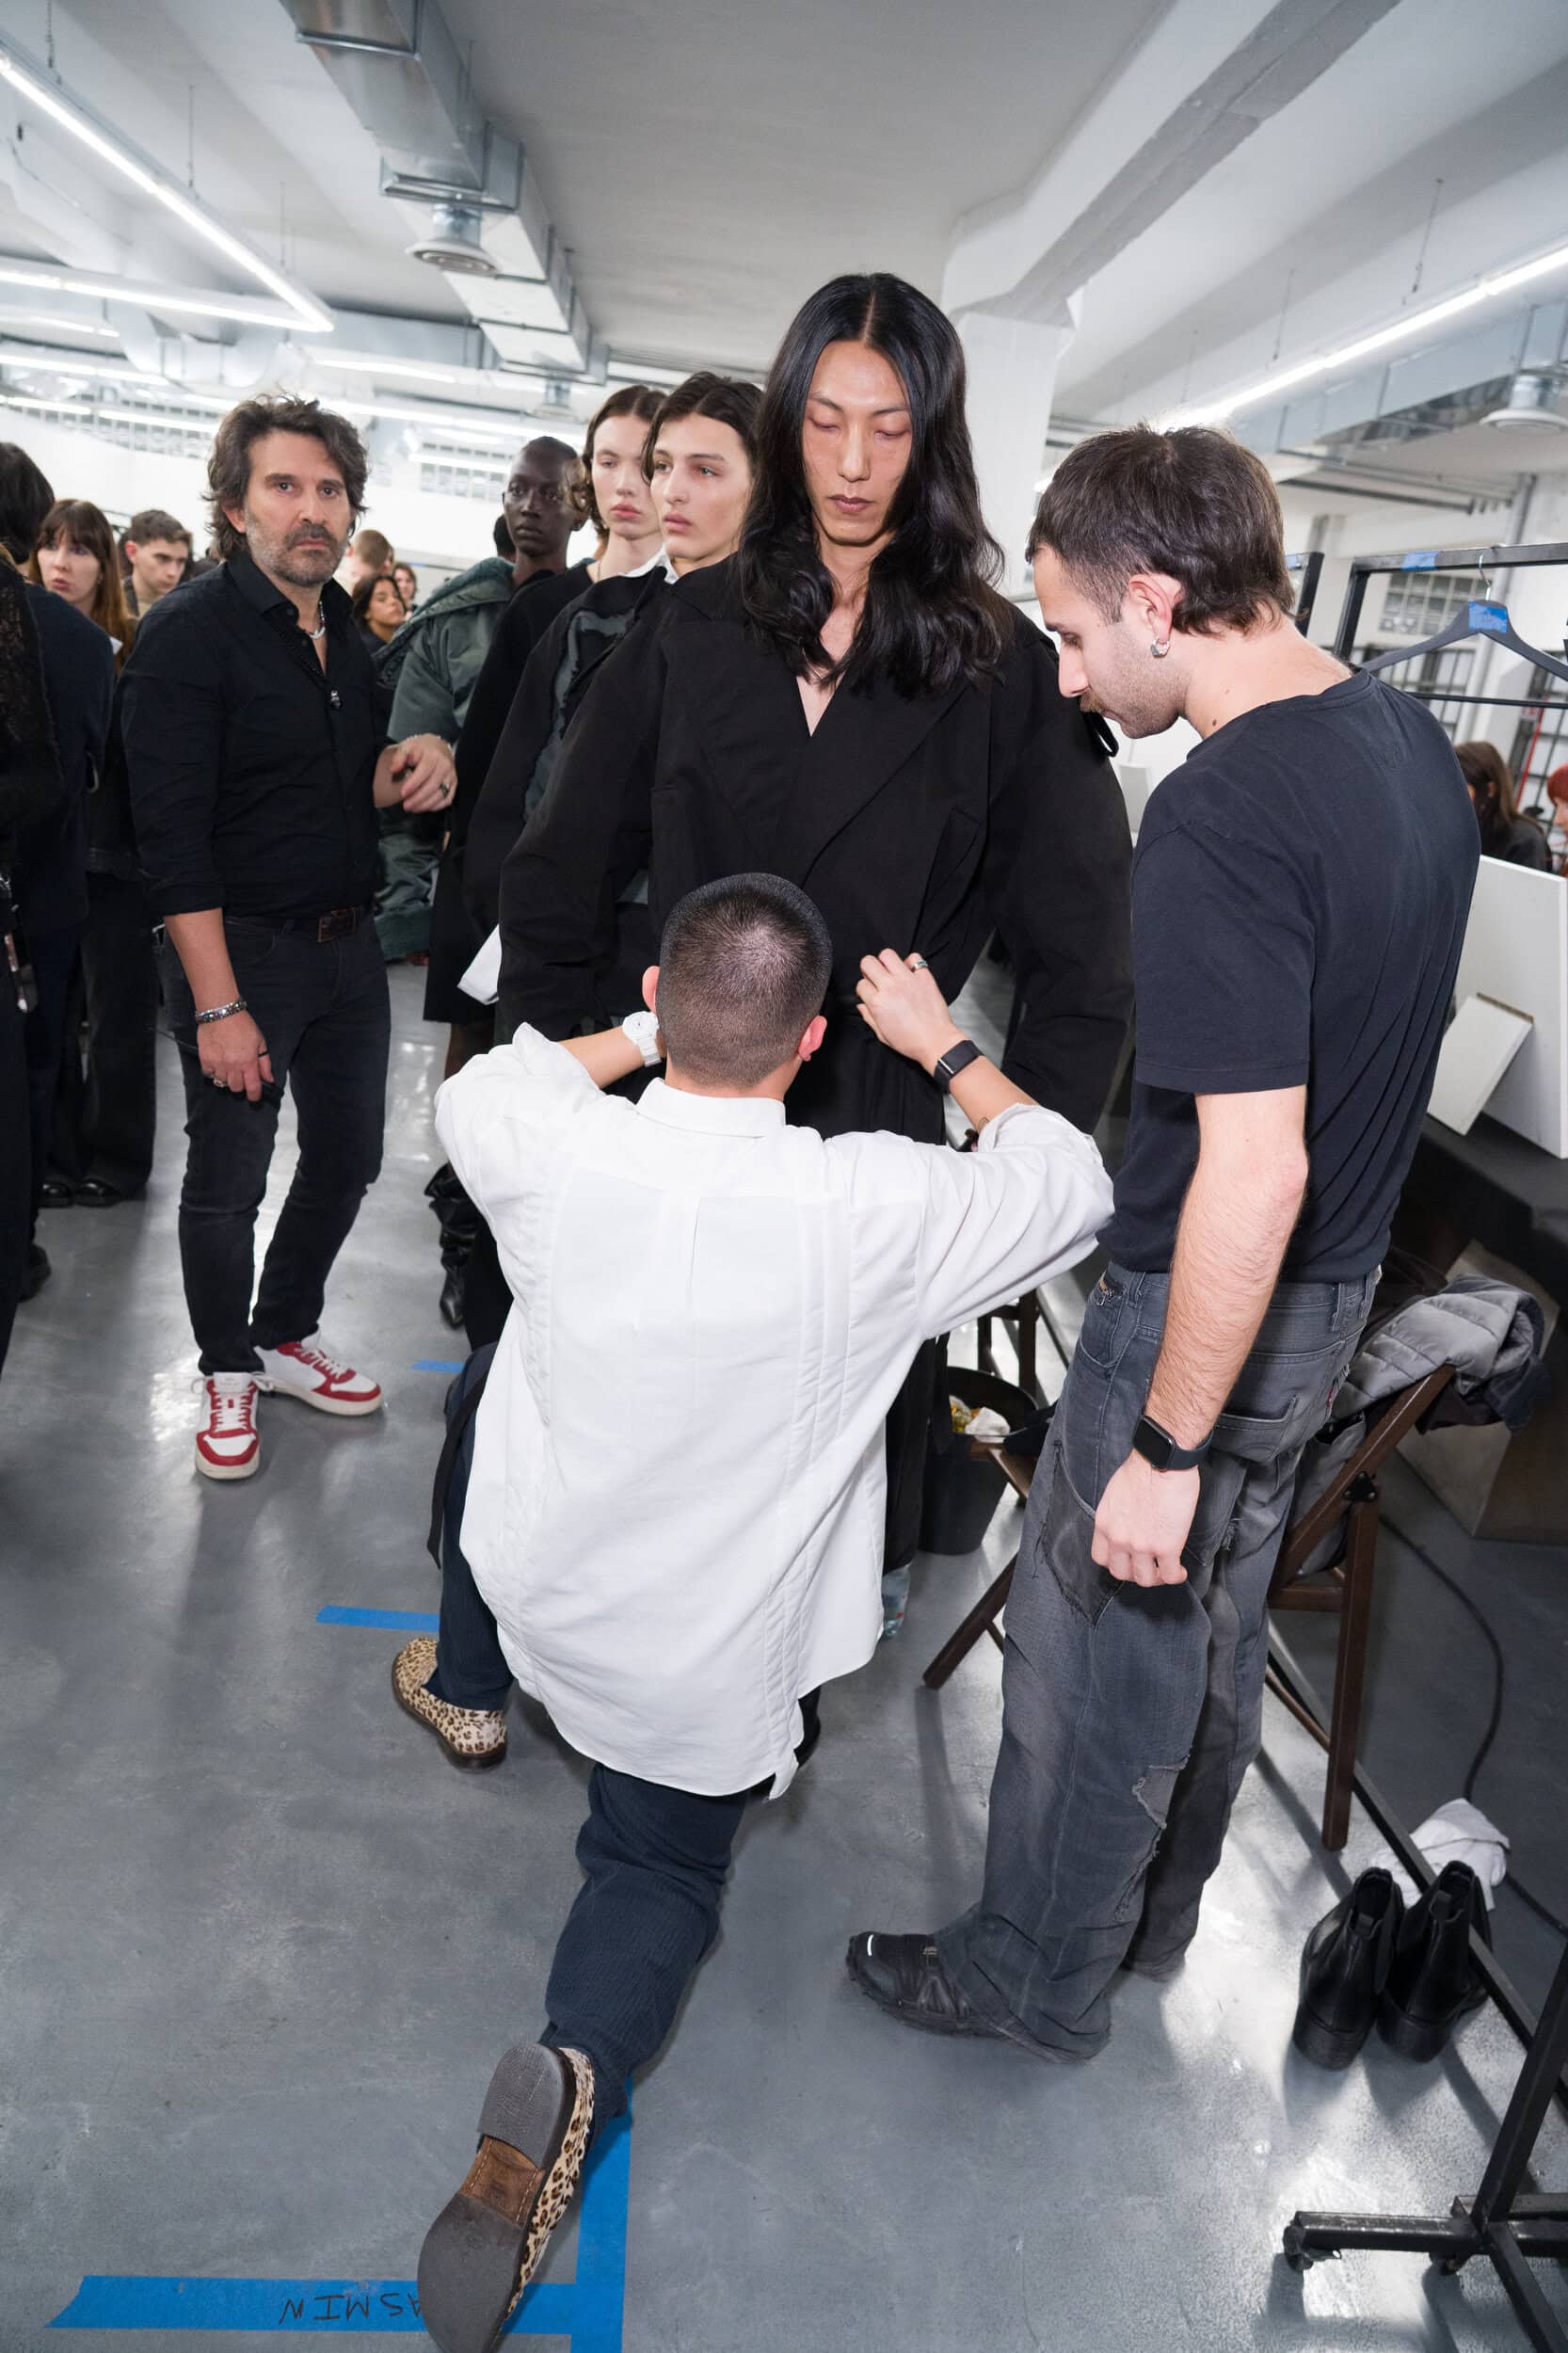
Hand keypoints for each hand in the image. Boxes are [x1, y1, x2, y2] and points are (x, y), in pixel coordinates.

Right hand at [197, 1009, 272, 1103]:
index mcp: (248, 1062)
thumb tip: (269, 1079)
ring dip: (227, 1078)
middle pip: (236, 1088)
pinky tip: (218, 1064)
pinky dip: (213, 1072)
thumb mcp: (260, 1042)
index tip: (254, 1097)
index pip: (252, 1087)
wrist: (221, 1012)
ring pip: (222, 1082)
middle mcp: (233, 1066)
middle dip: (240, 1085)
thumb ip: (264, 1063)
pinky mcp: (205, 1059)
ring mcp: (217, 1064)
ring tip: (229, 1067)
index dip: (254, 1096)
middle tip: (241, 1076)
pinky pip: (208, 1074)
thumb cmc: (242, 1024)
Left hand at [393, 734, 456, 813]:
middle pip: (433, 785)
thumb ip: (399, 757)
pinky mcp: (454, 784)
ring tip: (412, 808)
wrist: (438, 747)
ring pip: (440, 795)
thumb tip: (394, 769)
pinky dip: (435, 806)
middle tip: (405, 806)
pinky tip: (424, 807)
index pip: (424, 771)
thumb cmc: (420, 749)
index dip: (413, 784)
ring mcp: (451, 776)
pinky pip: (447, 799)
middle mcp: (445, 765)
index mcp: (433, 755)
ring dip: (425, 804)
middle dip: (418, 798)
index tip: (402, 793)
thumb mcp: (407, 747)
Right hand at [856, 950, 963, 1068]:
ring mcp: (908, 979)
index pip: (861, 984)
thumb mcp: (882, 1035)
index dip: (864, 989)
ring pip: (887, 954)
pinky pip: (915, 958)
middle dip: (869, 969)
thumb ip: (869, 1017)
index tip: (870, 993)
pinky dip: (911, 962)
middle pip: (868, 962)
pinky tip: (910, 973)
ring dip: (886, 962)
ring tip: (891, 972)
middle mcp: (890, 987)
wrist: (936, 1041)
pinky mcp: (924, 977)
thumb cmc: (910, 1041)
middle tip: (876, 978)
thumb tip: (862, 1005)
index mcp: (878, 1003)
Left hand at [1091, 1451, 1199, 1586]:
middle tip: (1149, 1566)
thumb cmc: (1143, 1469)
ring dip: (1156, 1577)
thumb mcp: (1115, 1494)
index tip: (1127, 1559)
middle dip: (1135, 1572)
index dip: (1116, 1562)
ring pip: (1145, 1579)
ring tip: (1166, 1569)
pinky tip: (1180, 1570)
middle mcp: (1119, 1539)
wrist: (1163, 1462)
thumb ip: (1117, 1515)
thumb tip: (1127, 1524)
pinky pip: (1170, 1576)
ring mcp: (1141, 1546)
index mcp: (1104, 1524)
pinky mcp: (1166, 1547)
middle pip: (1121, 1573)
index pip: (1100, 1558)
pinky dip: (1176, 1576)